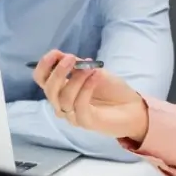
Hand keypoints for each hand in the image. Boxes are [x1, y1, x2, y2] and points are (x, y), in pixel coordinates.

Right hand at [33, 50, 147, 139]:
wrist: (133, 107)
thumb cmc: (112, 89)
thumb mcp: (93, 71)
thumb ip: (77, 66)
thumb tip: (62, 56)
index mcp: (61, 89)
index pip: (41, 79)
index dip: (44, 65)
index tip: (56, 53)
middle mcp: (62, 104)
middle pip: (49, 90)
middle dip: (58, 72)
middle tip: (73, 58)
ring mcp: (72, 115)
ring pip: (63, 98)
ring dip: (76, 79)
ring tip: (91, 67)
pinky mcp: (85, 122)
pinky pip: (79, 105)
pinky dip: (86, 87)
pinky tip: (96, 75)